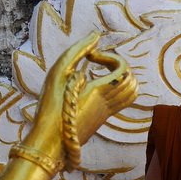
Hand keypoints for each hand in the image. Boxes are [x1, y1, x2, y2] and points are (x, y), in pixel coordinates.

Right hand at [25, 32, 137, 165]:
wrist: (49, 144)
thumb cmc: (49, 108)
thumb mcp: (57, 74)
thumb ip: (77, 51)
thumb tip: (95, 34)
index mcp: (99, 92)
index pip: (124, 70)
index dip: (112, 57)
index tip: (92, 57)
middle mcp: (108, 104)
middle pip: (132, 80)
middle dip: (119, 65)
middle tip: (99, 62)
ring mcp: (106, 113)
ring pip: (131, 93)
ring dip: (121, 77)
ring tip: (100, 72)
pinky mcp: (102, 119)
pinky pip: (121, 101)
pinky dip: (115, 88)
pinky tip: (95, 86)